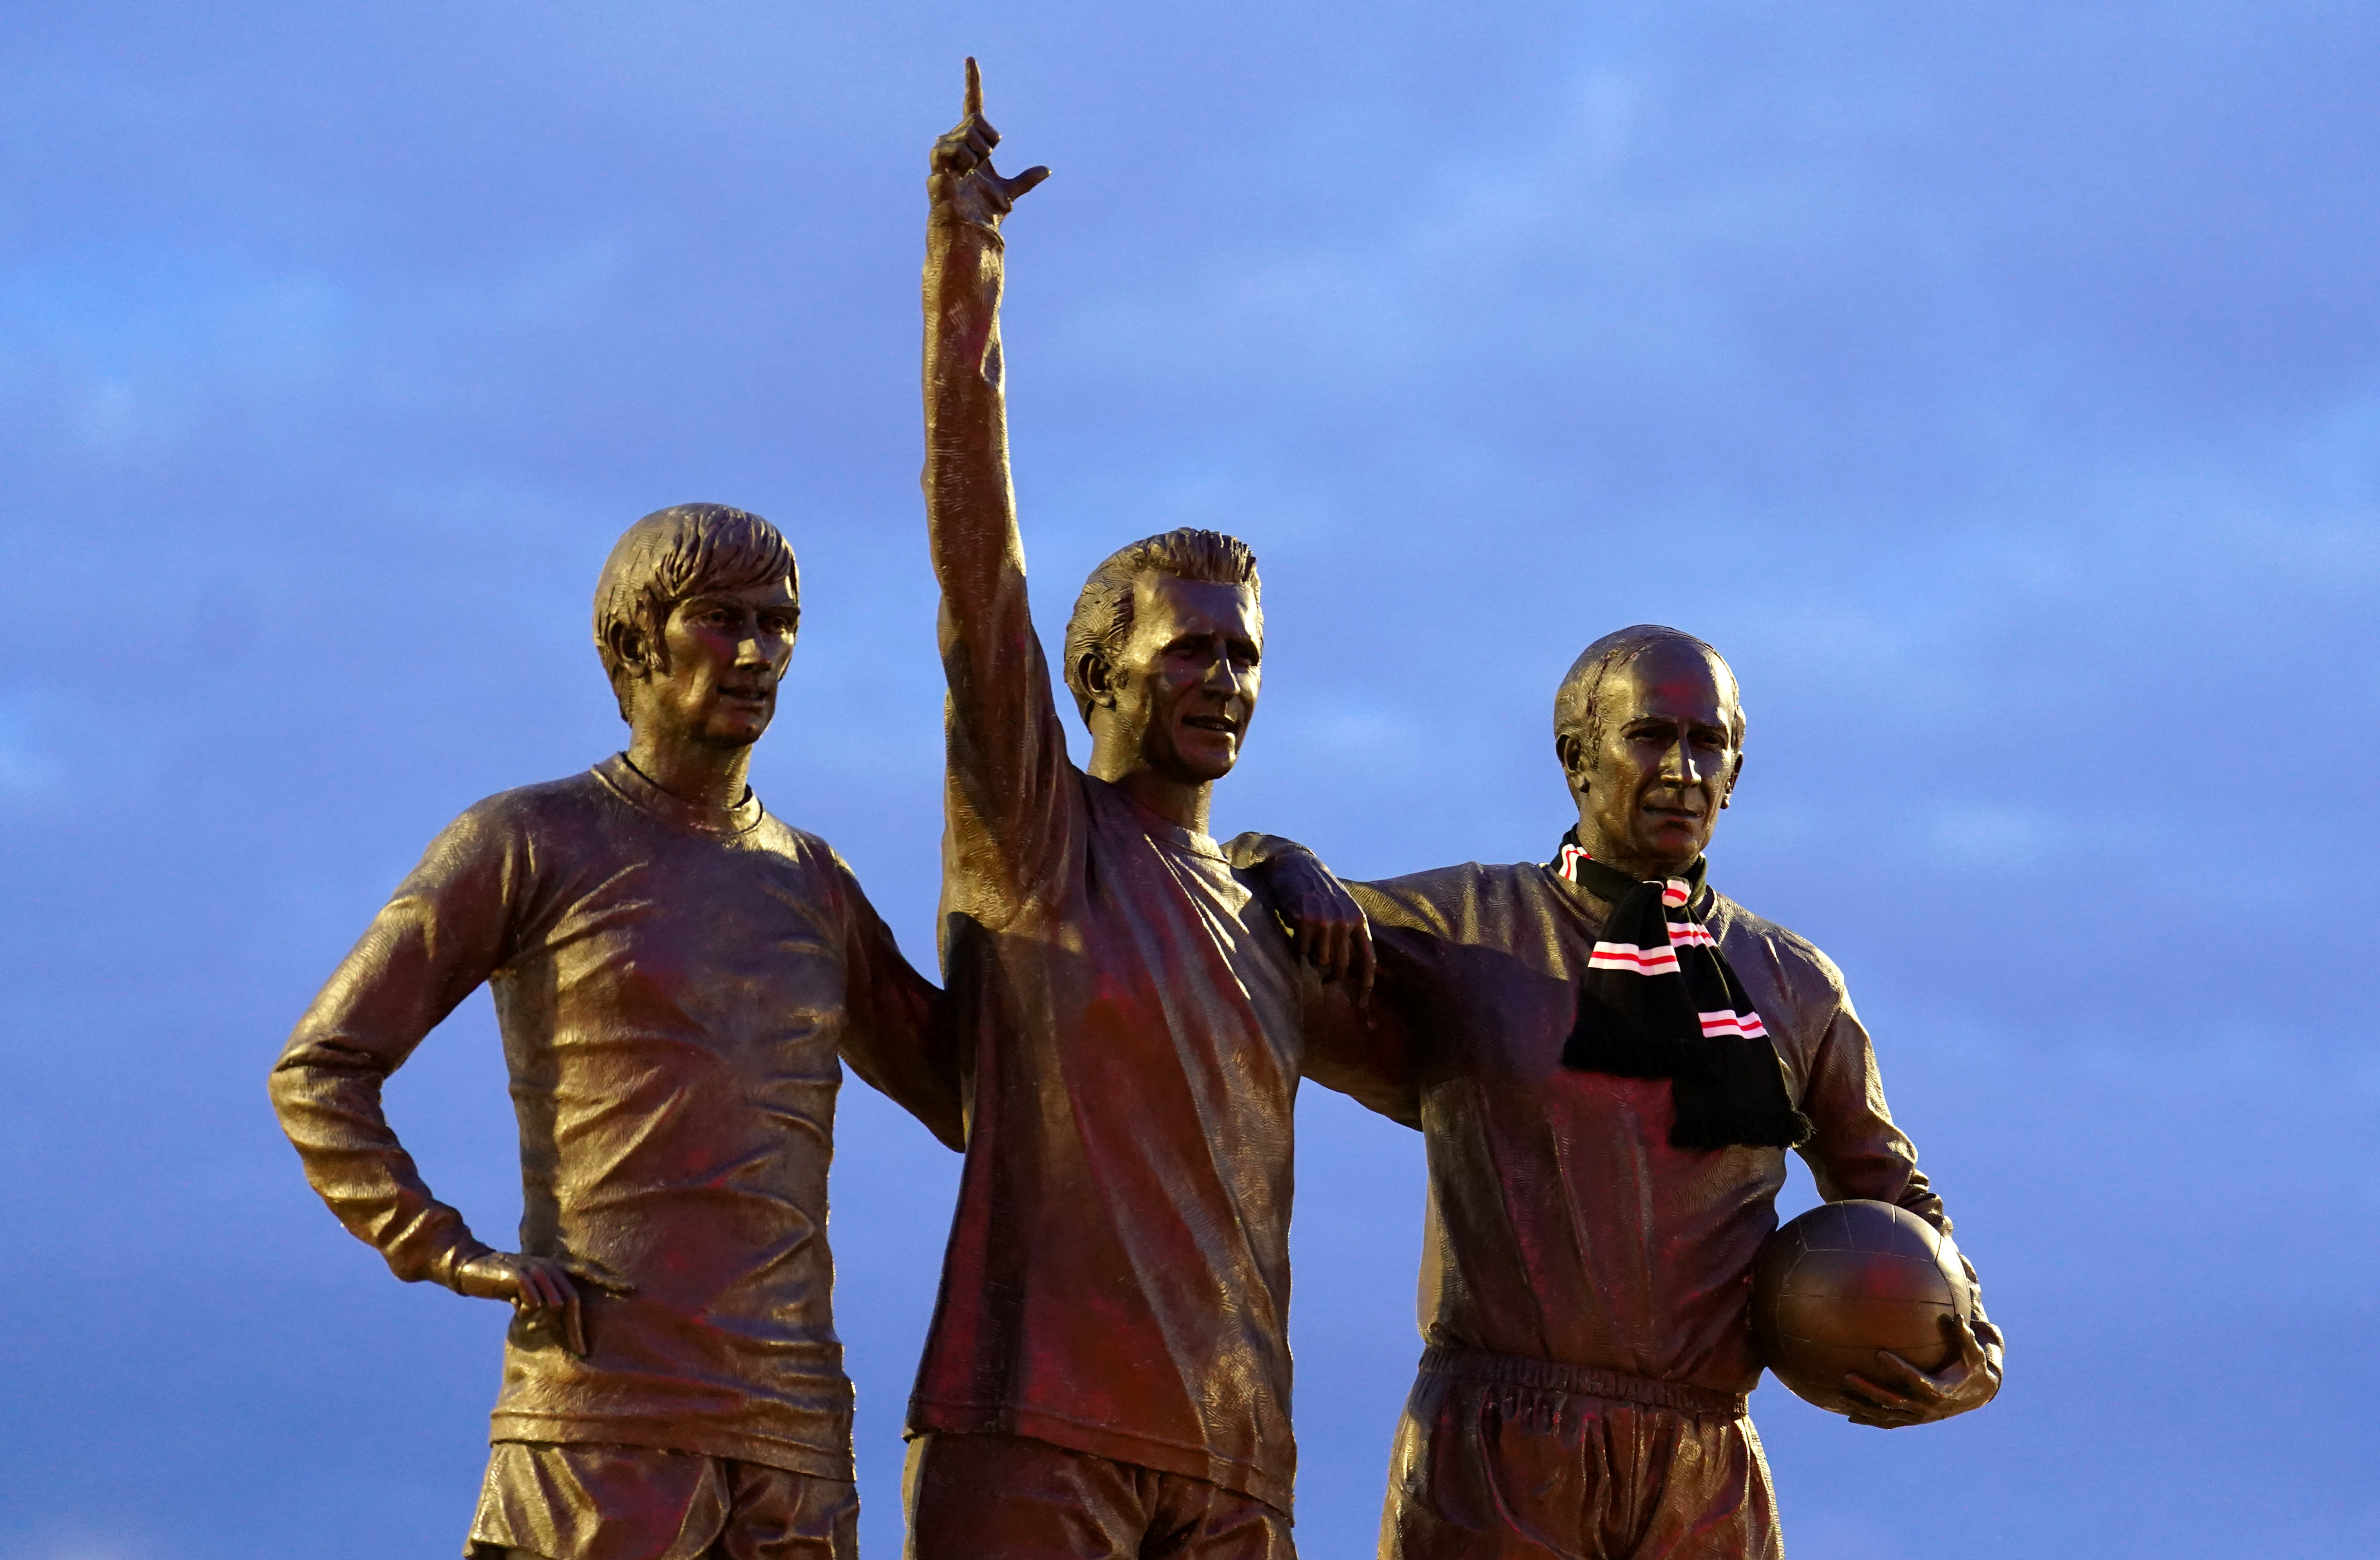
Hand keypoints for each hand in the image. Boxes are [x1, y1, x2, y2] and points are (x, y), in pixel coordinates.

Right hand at [454, 1249, 634, 1357]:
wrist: (475, 1268)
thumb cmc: (505, 1283)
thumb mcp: (530, 1291)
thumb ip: (547, 1301)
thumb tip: (561, 1320)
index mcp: (556, 1268)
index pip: (588, 1273)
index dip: (610, 1281)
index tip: (633, 1289)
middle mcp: (551, 1266)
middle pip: (573, 1301)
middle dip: (576, 1329)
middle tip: (581, 1351)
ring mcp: (537, 1269)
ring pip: (553, 1305)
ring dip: (539, 1316)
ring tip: (522, 1309)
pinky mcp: (522, 1275)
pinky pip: (534, 1303)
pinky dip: (525, 1310)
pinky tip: (514, 1303)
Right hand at [929, 57, 1049, 228]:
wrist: (971, 229)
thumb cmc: (983, 212)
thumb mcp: (1009, 192)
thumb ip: (1026, 180)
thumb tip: (1046, 170)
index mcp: (972, 144)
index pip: (973, 106)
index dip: (973, 83)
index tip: (971, 59)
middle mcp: (955, 142)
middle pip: (977, 121)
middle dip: (988, 143)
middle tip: (983, 165)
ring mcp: (944, 151)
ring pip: (968, 133)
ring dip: (978, 156)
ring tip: (970, 174)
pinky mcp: (937, 162)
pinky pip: (954, 147)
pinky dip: (965, 161)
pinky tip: (961, 175)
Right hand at [1259, 848, 1376, 1000]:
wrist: (1296, 864)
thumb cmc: (1317, 891)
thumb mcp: (1341, 909)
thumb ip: (1347, 935)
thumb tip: (1344, 973)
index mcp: (1358, 920)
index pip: (1367, 960)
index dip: (1365, 986)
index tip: (1361, 1006)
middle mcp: (1345, 921)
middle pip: (1341, 966)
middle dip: (1331, 978)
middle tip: (1324, 982)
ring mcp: (1325, 920)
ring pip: (1318, 960)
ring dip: (1310, 955)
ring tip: (1306, 938)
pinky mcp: (1305, 920)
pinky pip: (1300, 949)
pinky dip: (1296, 944)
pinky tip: (1294, 926)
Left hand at [1842, 1312, 2001, 1427]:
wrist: (1976, 1394)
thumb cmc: (1972, 1367)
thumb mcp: (1973, 1353)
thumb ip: (1964, 1337)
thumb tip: (1959, 1317)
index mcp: (1941, 1391)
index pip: (1916, 1379)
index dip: (1898, 1367)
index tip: (1879, 1353)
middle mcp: (1928, 1407)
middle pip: (1894, 1400)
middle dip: (1870, 1390)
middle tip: (1847, 1376)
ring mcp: (1919, 1416)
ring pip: (1887, 1415)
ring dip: (1863, 1407)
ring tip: (1839, 1397)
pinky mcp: (1913, 1420)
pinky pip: (1888, 1422)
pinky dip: (1869, 1420)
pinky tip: (1849, 1415)